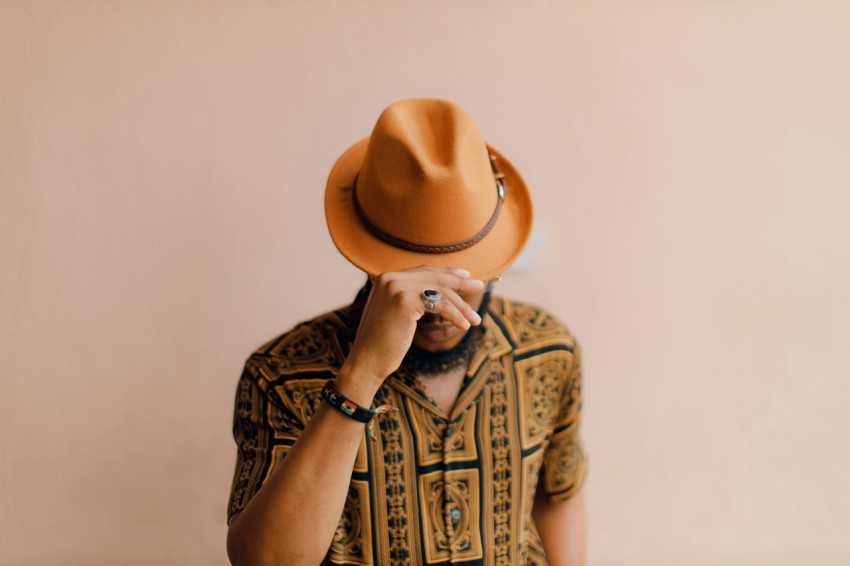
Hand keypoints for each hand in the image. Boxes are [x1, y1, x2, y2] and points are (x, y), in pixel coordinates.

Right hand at [342, 266, 484, 390]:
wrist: (367, 361)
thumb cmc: (384, 343)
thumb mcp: (398, 315)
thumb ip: (412, 298)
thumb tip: (440, 293)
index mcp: (387, 278)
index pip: (424, 270)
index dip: (447, 272)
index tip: (466, 276)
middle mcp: (390, 277)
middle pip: (435, 278)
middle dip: (461, 283)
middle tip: (480, 287)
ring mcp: (396, 287)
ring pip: (440, 292)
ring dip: (462, 306)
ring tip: (475, 320)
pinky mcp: (404, 300)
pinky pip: (440, 305)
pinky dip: (455, 315)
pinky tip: (463, 325)